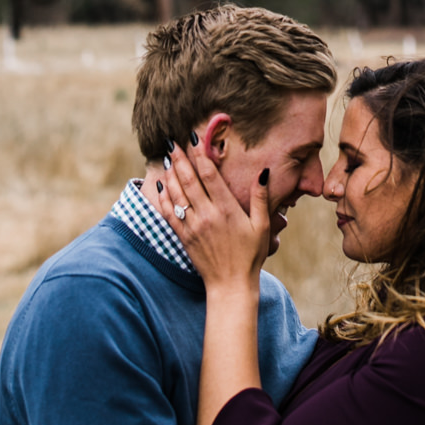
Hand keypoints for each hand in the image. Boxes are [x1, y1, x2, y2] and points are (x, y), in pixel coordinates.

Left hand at [161, 140, 269, 291]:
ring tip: (166, 156)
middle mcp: (207, 215)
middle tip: (172, 141)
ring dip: (170, 173)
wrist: (230, 285)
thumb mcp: (262, 226)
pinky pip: (170, 213)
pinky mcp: (184, 237)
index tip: (194, 139)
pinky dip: (164, 197)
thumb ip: (261, 198)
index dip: (200, 154)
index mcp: (227, 209)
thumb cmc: (250, 255)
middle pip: (189, 180)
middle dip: (179, 158)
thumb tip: (263, 172)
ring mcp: (193, 226)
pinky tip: (161, 185)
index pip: (209, 175)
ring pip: (177, 194)